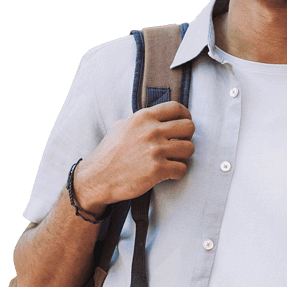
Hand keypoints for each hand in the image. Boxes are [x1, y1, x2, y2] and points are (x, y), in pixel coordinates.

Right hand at [74, 101, 195, 211]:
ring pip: (190, 148)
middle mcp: (151, 131)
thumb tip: (158, 118)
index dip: (185, 117)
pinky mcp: (158, 169)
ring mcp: (155, 150)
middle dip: (186, 138)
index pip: (176, 108)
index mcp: (143, 118)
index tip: (182, 128)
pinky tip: (166, 174)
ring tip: (171, 161)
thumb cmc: (108, 154)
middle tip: (177, 146)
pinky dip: (177, 173)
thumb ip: (141, 121)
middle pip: (189, 127)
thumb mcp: (121, 127)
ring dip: (183, 157)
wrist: (96, 178)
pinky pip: (183, 169)